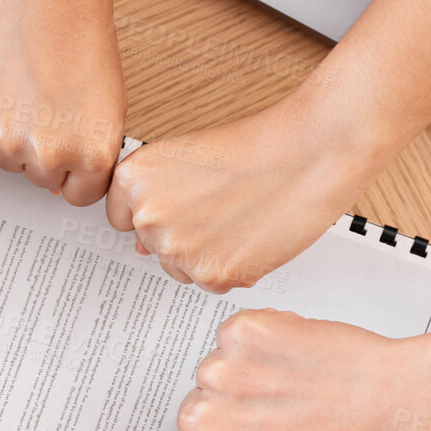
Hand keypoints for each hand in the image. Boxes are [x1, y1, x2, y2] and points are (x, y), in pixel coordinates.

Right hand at [0, 0, 124, 204]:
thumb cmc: (81, 34)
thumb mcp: (106, 105)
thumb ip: (88, 148)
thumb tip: (66, 178)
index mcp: (92, 155)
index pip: (80, 194)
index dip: (74, 169)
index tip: (70, 150)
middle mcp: (49, 156)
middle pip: (42, 178)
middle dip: (44, 150)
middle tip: (46, 106)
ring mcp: (6, 142)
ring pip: (7, 160)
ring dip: (12, 135)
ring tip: (24, 91)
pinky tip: (1, 87)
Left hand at [105, 89, 376, 290]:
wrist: (310, 153)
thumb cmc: (257, 147)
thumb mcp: (187, 158)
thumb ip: (155, 197)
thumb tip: (141, 243)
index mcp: (133, 179)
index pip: (121, 216)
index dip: (158, 211)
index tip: (181, 203)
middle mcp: (148, 215)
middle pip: (152, 244)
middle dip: (182, 232)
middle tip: (220, 206)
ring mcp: (177, 249)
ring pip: (181, 268)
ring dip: (205, 253)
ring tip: (239, 216)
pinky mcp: (212, 274)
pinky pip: (211, 282)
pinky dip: (231, 266)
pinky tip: (251, 235)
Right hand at [164, 310, 430, 430]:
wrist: (400, 407)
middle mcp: (203, 422)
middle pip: (195, 408)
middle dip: (229, 407)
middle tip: (276, 412)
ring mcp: (220, 372)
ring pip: (217, 367)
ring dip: (247, 370)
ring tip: (295, 385)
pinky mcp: (243, 331)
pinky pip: (238, 332)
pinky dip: (264, 339)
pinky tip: (298, 358)